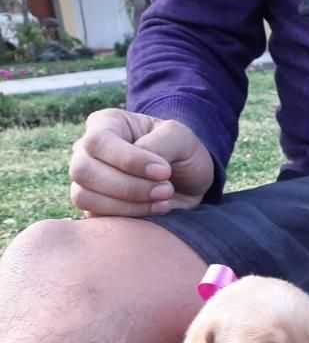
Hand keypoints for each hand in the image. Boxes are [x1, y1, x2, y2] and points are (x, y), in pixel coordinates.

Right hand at [69, 109, 214, 216]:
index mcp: (105, 124)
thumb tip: (145, 167)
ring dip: (129, 205)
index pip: (98, 141)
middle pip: (84, 171)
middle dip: (130, 187)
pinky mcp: (94, 206)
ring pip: (84, 196)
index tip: (164, 171)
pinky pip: (95, 217)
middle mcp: (87, 150)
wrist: (191, 181)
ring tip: (164, 201)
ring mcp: (86, 180)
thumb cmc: (182, 152)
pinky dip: (128, 218)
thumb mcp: (180, 137)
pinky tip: (156, 210)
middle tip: (167, 190)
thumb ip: (160, 144)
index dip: (129, 161)